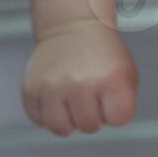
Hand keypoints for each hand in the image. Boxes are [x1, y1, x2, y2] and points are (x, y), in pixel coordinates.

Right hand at [22, 20, 137, 135]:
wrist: (73, 27)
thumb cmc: (103, 57)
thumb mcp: (126, 74)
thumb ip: (122, 104)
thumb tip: (103, 124)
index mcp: (111, 78)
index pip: (118, 119)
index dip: (115, 110)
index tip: (110, 94)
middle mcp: (81, 83)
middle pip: (89, 127)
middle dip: (91, 115)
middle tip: (89, 94)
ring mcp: (53, 86)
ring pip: (61, 129)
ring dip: (67, 120)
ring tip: (71, 101)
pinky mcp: (31, 88)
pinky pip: (39, 120)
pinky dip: (47, 114)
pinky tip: (55, 96)